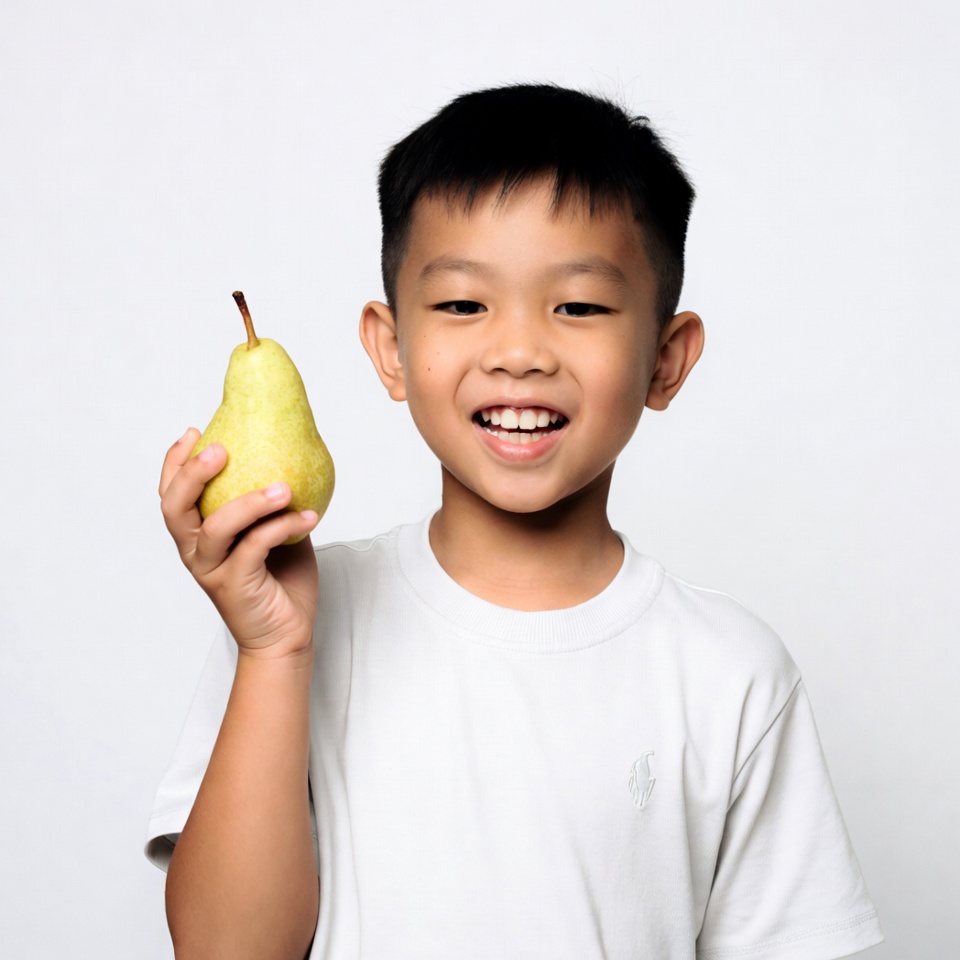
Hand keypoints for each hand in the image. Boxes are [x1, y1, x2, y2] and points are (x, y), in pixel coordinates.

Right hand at [159, 428, 319, 658]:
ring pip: (216, 527)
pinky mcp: (235, 586)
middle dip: (192, 474)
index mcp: (198, 536)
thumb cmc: (281, 581)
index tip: (194, 430)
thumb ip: (271, 503)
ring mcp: (213, 570)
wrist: (287, 635)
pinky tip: (310, 516)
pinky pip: (256, 546)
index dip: (175, 462)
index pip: (172, 496)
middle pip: (175, 508)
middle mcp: (197, 552)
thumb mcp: (275, 532)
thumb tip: (291, 459)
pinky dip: (282, 527)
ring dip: (250, 501)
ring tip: (283, 487)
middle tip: (221, 449)